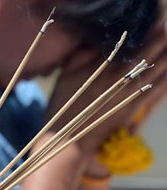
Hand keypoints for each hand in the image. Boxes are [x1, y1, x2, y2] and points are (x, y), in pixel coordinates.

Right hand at [46, 23, 166, 156]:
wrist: (68, 139)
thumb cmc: (62, 108)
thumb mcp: (64, 78)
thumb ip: (79, 58)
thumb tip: (95, 42)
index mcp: (98, 68)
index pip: (123, 45)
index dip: (138, 33)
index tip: (148, 23)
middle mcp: (115, 77)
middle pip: (141, 53)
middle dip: (155, 40)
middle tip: (164, 28)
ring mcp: (126, 93)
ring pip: (151, 69)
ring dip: (163, 54)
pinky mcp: (132, 108)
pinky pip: (154, 90)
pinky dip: (164, 78)